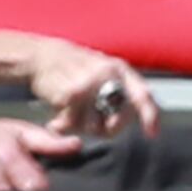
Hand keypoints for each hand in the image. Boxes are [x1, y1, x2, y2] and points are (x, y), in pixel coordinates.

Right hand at [17, 37, 157, 141]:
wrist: (40, 56)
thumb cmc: (76, 69)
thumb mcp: (105, 71)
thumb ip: (124, 91)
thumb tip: (140, 122)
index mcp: (120, 70)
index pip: (143, 96)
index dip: (149, 116)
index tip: (152, 134)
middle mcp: (107, 75)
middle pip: (117, 121)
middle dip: (108, 128)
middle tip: (94, 121)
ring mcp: (89, 84)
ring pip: (94, 126)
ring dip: (82, 127)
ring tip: (73, 113)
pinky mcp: (70, 94)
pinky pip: (73, 123)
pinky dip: (63, 125)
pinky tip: (58, 117)